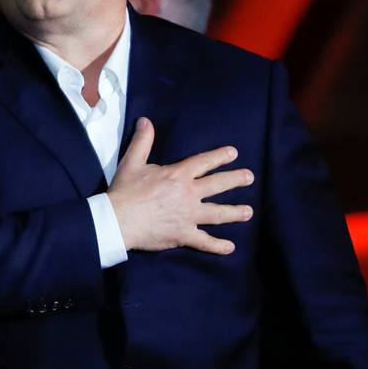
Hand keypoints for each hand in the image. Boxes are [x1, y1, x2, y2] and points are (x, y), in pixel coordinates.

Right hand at [108, 116, 253, 253]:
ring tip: (248, 212)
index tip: (234, 153)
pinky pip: (204, 241)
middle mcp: (188, 194)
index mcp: (178, 175)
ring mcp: (188, 216)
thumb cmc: (125, 191)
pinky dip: (217, 246)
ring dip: (235, 212)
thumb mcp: (132, 162)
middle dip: (236, 180)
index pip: (204, 162)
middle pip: (218, 185)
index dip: (220, 156)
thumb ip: (143, 141)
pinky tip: (230, 247)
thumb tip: (145, 121)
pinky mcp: (183, 234)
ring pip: (218, 214)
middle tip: (249, 177)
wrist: (118, 220)